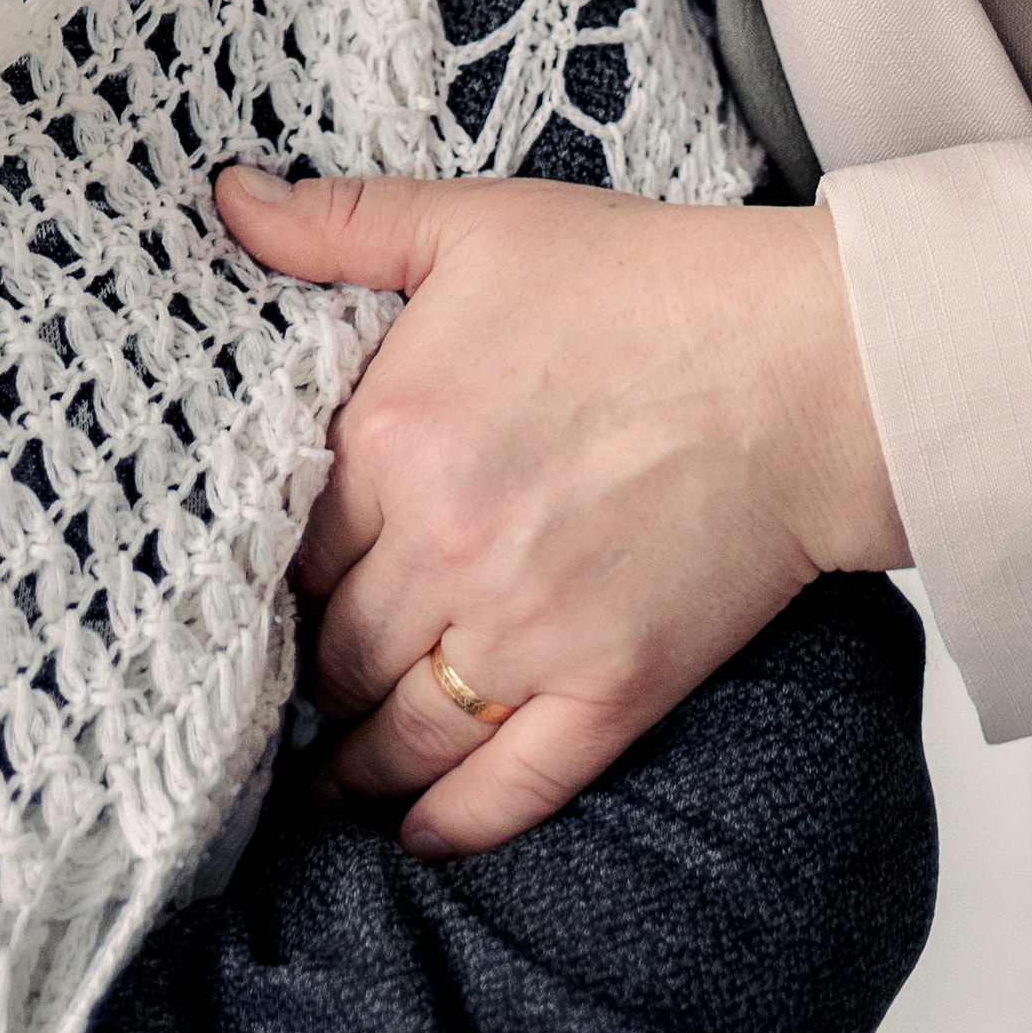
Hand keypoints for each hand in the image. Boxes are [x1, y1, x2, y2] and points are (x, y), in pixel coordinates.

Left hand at [215, 166, 907, 858]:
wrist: (802, 360)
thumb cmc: (645, 282)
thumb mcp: (475, 223)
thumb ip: (339, 223)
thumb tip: (229, 198)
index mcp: (392, 438)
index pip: (294, 543)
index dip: (282, 572)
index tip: (275, 593)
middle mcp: (442, 547)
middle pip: (338, 646)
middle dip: (313, 670)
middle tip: (294, 688)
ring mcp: (525, 630)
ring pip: (402, 731)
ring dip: (356, 764)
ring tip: (329, 778)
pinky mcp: (610, 688)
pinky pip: (508, 787)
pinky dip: (453, 824)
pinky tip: (417, 834)